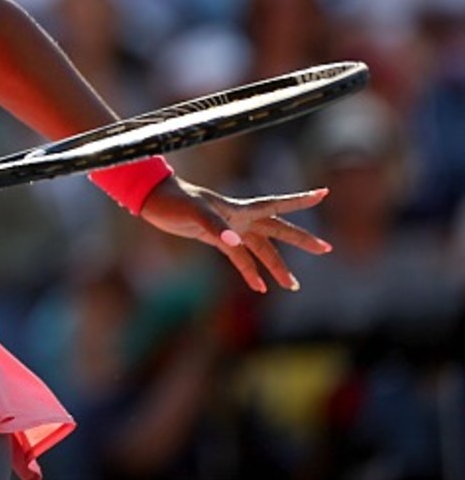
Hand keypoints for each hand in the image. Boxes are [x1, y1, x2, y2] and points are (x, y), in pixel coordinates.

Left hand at [139, 176, 332, 292]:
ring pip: (261, 249)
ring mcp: (229, 228)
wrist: (153, 201)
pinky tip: (259, 287)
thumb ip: (215, 228)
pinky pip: (240, 258)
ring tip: (292, 286)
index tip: (324, 193)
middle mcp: (239, 217)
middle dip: (301, 240)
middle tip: (326, 249)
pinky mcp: (216, 238)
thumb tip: (235, 245)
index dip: (300, 200)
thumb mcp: (194, 213)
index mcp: (239, 208)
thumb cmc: (174, 201)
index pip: (276, 204)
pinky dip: (250, 271)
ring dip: (276, 266)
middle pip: (277, 230)